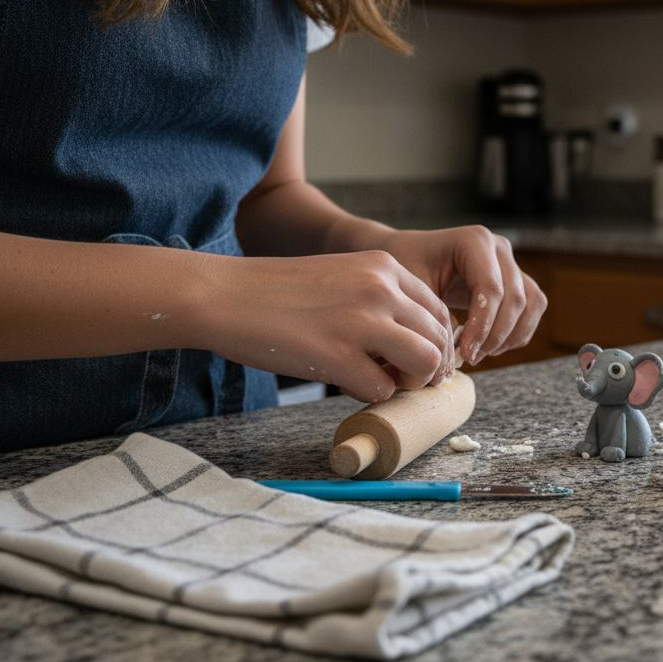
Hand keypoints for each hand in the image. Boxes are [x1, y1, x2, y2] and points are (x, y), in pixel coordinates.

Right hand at [193, 251, 453, 401]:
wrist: (223, 294)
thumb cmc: (276, 292)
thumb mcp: (341, 276)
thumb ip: (379, 299)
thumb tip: (412, 344)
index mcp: (384, 266)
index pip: (438, 311)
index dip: (435, 342)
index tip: (417, 360)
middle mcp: (381, 289)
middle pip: (439, 340)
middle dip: (429, 368)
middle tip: (403, 380)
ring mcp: (362, 322)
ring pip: (425, 364)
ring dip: (409, 383)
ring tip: (381, 382)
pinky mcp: (338, 356)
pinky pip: (383, 390)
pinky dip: (370, 395)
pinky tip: (346, 383)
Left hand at [379, 226, 547, 364]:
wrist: (411, 256)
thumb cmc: (408, 269)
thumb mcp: (412, 288)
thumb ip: (434, 316)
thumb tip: (454, 354)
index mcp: (474, 240)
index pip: (491, 289)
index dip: (483, 326)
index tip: (465, 354)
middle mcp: (499, 247)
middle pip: (515, 298)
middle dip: (495, 335)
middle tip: (470, 358)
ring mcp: (511, 262)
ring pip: (531, 303)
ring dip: (511, 335)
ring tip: (481, 353)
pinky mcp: (517, 278)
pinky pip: (533, 307)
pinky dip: (518, 332)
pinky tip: (491, 346)